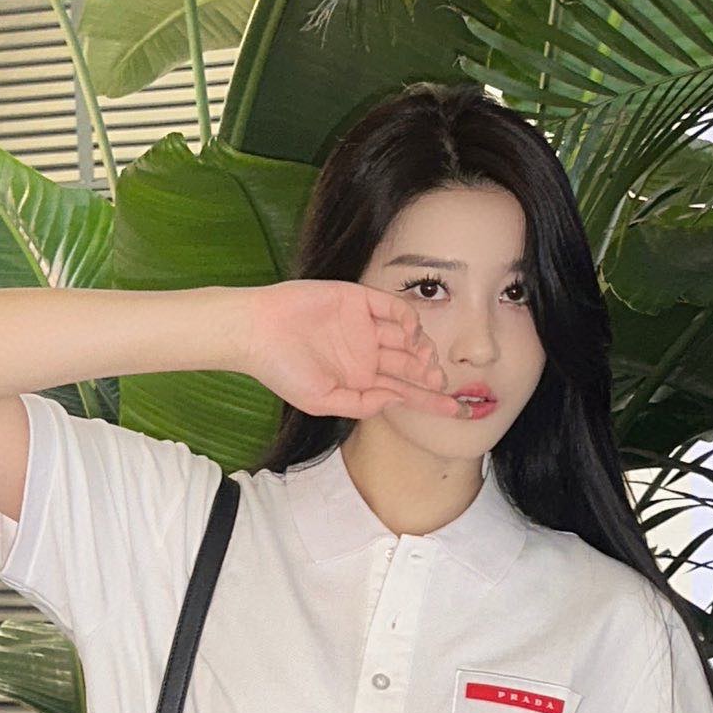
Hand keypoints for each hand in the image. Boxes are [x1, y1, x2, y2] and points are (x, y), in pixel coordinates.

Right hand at [239, 279, 462, 419]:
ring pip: (406, 337)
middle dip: (430, 375)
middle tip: (441, 383)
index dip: (430, 400)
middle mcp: (367, 353)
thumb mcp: (323, 401)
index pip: (404, 391)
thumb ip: (362, 404)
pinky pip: (392, 307)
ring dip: (422, 349)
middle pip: (411, 365)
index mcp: (360, 379)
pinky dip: (407, 319)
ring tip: (427, 362)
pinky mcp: (358, 301)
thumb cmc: (282, 371)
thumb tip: (396, 402)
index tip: (456, 411)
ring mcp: (364, 326)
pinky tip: (412, 333)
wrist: (256, 333)